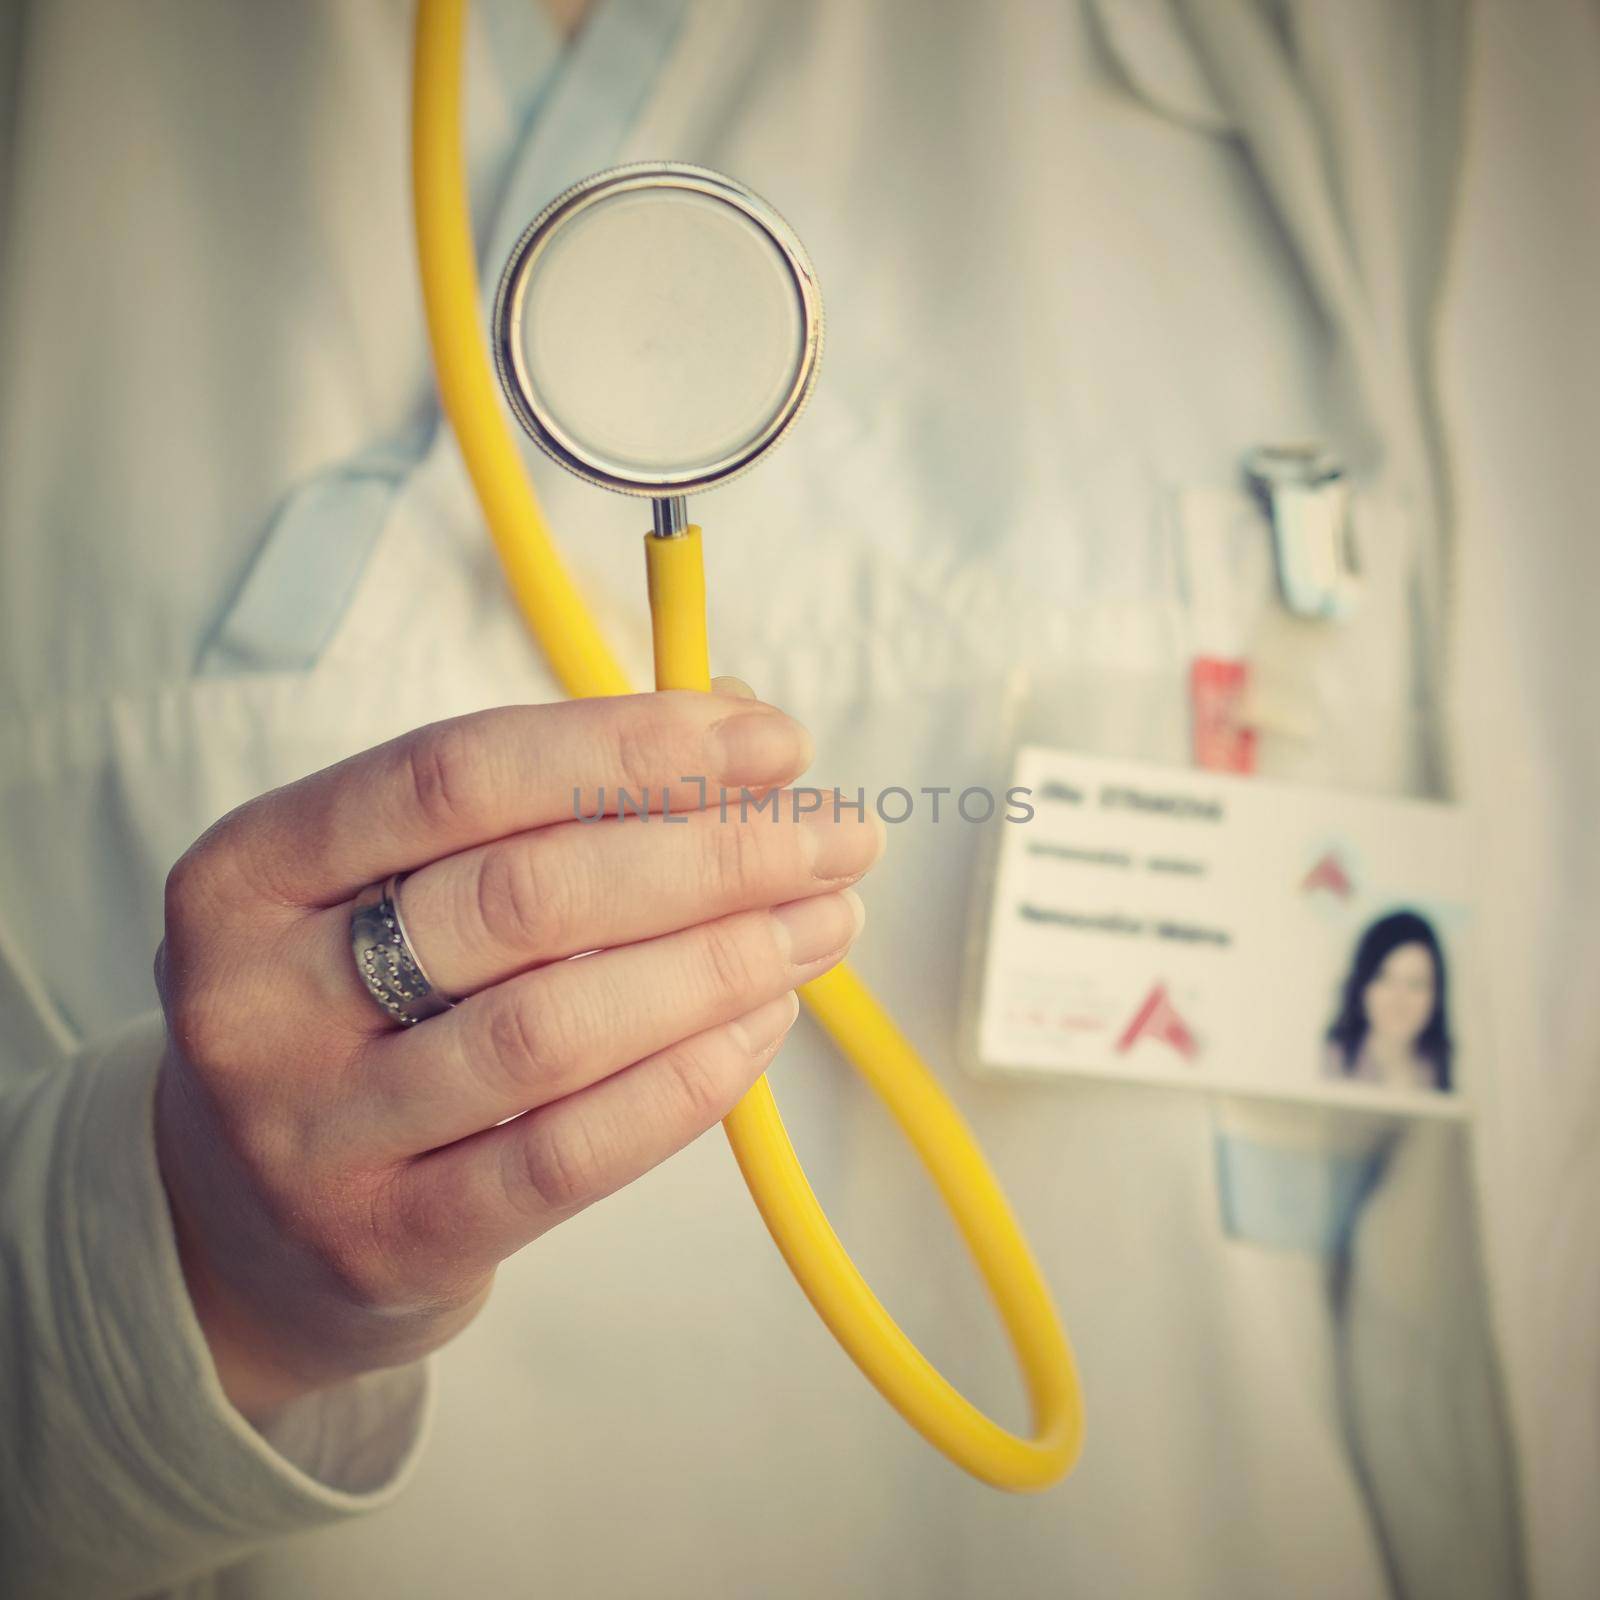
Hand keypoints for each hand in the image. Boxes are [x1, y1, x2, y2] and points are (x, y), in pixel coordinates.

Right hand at [152, 687, 879, 1420]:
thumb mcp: (393, 886)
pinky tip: (763, 1023)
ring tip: (825, 921)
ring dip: (723, 962)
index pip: (458, 775)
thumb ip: (543, 800)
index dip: (628, 747)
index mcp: (250, 870)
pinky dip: (688, 1081)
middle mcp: (256, 999)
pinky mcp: (387, 1243)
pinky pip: (569, 1155)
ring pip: (555, 1027)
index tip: (771, 742)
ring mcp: (313, 1135)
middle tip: (838, 836)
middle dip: (713, 855)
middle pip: (523, 898)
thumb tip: (738, 728)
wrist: (243, 1224)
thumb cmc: (356, 1007)